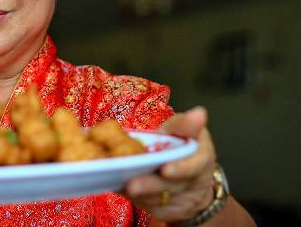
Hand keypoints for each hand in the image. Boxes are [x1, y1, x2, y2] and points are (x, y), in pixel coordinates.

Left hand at [125, 107, 216, 222]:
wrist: (191, 177)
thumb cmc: (182, 145)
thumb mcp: (186, 130)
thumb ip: (185, 125)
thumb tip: (199, 113)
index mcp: (201, 157)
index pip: (194, 165)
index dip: (180, 169)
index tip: (165, 169)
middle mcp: (195, 181)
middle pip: (172, 186)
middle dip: (151, 185)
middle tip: (132, 184)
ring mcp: (183, 198)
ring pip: (160, 199)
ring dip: (140, 194)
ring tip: (122, 185)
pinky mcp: (168, 210)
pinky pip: (152, 207)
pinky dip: (136, 200)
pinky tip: (121, 189)